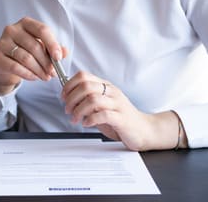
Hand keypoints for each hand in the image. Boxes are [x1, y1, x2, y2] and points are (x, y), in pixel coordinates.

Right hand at [0, 17, 68, 94]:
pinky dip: (28, 74)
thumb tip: (65, 52)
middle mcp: (12, 30)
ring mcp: (2, 43)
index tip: (58, 58)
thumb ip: (53, 49)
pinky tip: (34, 77)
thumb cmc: (25, 54)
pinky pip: (16, 67)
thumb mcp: (41, 49)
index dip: (52, 44)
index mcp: (25, 23)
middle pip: (35, 46)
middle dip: (47, 62)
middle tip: (53, 73)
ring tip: (46, 77)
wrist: (4, 67)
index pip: (42, 30)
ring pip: (26, 58)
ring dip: (39, 70)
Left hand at [60, 72, 180, 150]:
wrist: (144, 130)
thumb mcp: (101, 106)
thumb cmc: (120, 118)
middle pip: (86, 86)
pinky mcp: (122, 118)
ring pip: (92, 99)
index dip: (69, 85)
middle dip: (71, 98)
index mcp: (106, 86)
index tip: (63, 96)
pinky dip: (90, 119)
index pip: (84, 76)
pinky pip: (103, 115)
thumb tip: (68, 96)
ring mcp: (118, 104)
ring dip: (78, 110)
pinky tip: (87, 123)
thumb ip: (87, 100)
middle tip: (67, 110)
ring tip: (75, 119)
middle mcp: (112, 92)